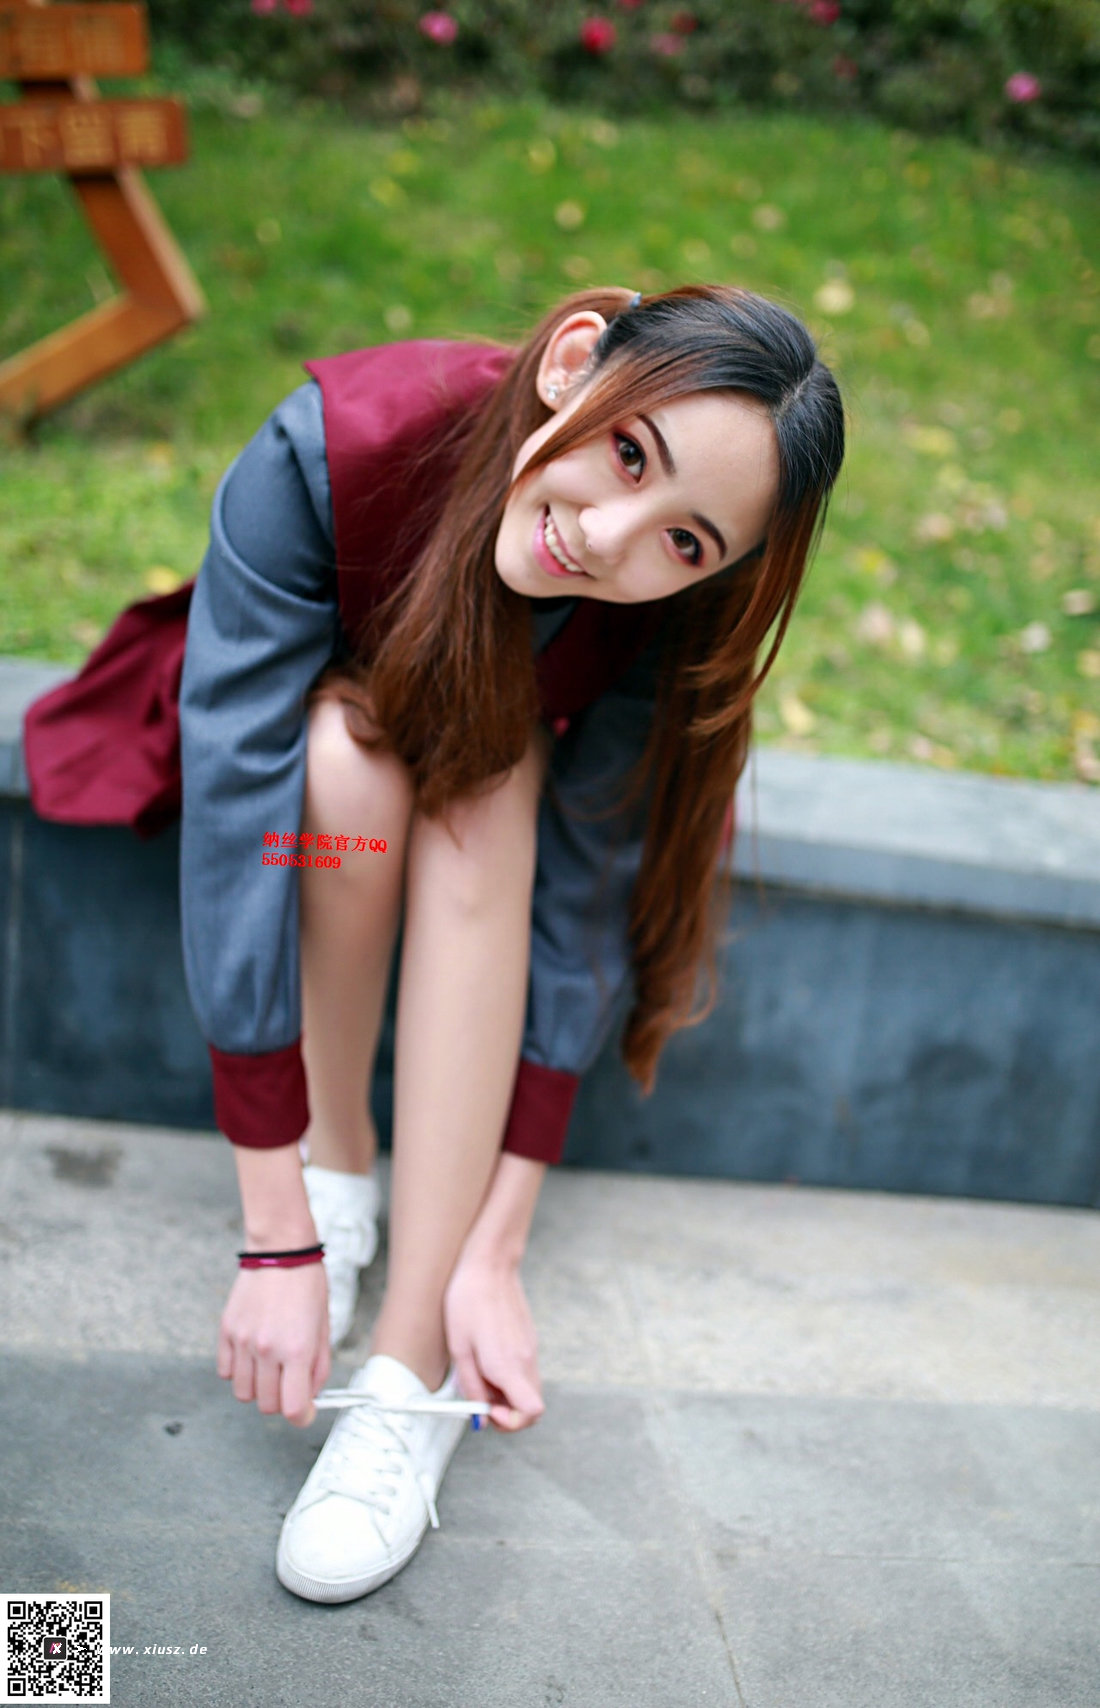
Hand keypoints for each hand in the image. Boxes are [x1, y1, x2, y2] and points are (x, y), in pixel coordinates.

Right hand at [217, 1263, 330, 1426]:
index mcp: (297, 1349)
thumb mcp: (325, 1327)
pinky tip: (252, 1354)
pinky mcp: (226, 1332)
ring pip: (244, 1393)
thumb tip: (310, 1397)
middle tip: (289, 1383)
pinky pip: (226, 1372)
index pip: (294, 1408)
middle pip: (267, 1406)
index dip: (302, 1417)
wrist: (281, 1251)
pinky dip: (239, 1371)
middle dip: (282, 1401)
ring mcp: (243, 1341)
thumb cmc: (307, 1285)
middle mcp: (267, 1350)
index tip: (306, 1412)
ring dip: (258, 1388)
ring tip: (270, 1366)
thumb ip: (319, 1367)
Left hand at [443, 1251, 544, 1432]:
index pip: (531, 1412)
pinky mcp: (530, 1340)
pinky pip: (525, 1372)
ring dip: (508, 1396)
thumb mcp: (459, 1348)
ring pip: (528, 1390)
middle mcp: (526, 1360)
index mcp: (508, 1364)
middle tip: (483, 1403)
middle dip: (508, 1414)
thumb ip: (471, 1386)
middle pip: (532, 1407)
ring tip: (481, 1375)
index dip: (511, 1423)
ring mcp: (531, 1350)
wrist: (490, 1265)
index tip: (490, 1413)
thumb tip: (480, 1415)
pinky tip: (488, 1358)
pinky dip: (510, 1378)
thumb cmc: (468, 1301)